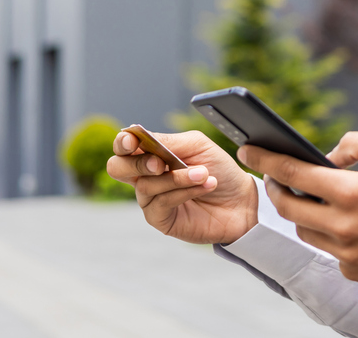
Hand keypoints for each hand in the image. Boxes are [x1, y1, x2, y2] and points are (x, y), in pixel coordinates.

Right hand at [106, 130, 258, 244]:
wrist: (240, 199)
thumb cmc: (218, 169)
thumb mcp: (196, 146)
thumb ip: (168, 142)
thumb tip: (139, 139)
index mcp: (151, 153)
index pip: (124, 146)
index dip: (122, 143)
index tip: (132, 142)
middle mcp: (145, 176)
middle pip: (116, 168)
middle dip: (137, 163)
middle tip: (161, 163)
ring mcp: (150, 199)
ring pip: (146, 185)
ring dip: (178, 177)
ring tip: (204, 174)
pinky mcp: (160, 219)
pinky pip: (161, 203)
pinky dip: (184, 191)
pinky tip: (204, 186)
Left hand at [239, 132, 357, 289]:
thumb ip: (356, 144)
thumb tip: (325, 155)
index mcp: (352, 192)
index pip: (294, 174)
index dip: (266, 160)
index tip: (248, 150)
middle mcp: (343, 226)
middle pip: (287, 207)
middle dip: (275, 188)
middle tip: (275, 176)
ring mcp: (346, 254)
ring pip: (303, 230)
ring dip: (301, 212)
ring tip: (310, 196)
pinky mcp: (353, 272)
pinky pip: (326, 249)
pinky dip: (327, 232)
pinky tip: (343, 221)